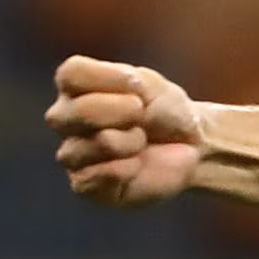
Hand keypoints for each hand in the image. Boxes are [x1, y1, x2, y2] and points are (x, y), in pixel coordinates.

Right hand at [46, 56, 204, 207]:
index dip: (108, 78)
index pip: (70, 74)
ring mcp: (72, 152)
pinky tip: (137, 165)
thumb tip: (101, 125)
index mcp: (76, 88)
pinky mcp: (84, 184)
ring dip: (127, 143)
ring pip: (83, 148)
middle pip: (76, 111)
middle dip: (121, 111)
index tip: (137, 85)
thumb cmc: (166, 110)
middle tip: (142, 115)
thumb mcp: (150, 85)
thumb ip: (118, 91)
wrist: (192, 146)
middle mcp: (66, 120)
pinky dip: (126, 169)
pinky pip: (94, 177)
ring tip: (141, 142)